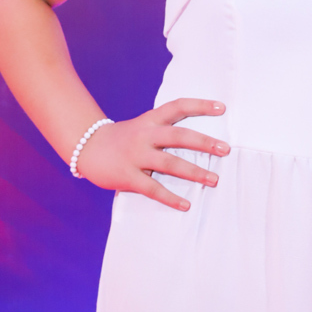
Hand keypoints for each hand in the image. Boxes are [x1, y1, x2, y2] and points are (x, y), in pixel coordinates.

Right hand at [74, 98, 229, 209]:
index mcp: (150, 120)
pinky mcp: (128, 176)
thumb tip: (200, 141)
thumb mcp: (143, 127)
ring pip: (170, 163)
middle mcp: (145, 135)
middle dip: (204, 142)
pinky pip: (153, 188)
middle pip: (179, 136)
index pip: (178, 107)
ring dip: (194, 172)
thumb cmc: (123, 139)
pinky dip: (170, 198)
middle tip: (225, 149)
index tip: (222, 108)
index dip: (200, 106)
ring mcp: (136, 155)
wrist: (86, 147)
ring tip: (213, 180)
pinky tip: (186, 205)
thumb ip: (165, 131)